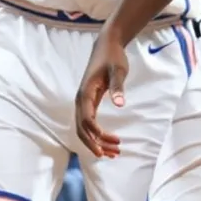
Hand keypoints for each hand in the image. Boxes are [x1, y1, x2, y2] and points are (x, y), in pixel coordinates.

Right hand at [75, 32, 127, 157]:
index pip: (86, 118)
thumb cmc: (113, 57)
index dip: (97, 133)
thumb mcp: (118, 70)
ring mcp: (83, 102)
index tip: (112, 142)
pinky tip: (108, 142)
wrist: (107, 46)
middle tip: (113, 154)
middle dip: (95, 143)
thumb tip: (120, 104)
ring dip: (96, 142)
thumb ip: (117, 86)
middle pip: (82, 128)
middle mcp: (81, 99)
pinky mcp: (89, 102)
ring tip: (114, 153)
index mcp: (85, 93)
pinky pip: (88, 123)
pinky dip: (96, 135)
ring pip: (84, 128)